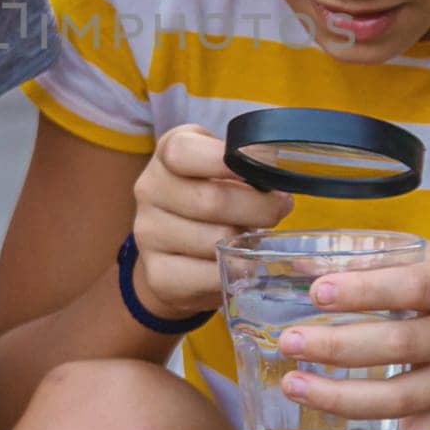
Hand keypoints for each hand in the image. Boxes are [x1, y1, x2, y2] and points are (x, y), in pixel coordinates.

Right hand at [132, 124, 288, 321]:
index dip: (225, 162)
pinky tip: (239, 262)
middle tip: (279, 208)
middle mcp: (150, 190)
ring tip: (254, 236)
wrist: (174, 249)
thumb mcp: (220, 165)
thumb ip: (245, 159)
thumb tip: (276, 164)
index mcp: (166, 154)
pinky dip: (236, 271)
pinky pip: (211, 276)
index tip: (261, 171)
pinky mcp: (158, 274)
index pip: (183, 152)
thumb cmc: (208, 195)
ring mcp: (149, 234)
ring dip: (247, 242)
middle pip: (212, 201)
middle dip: (259, 207)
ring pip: (216, 241)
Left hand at [276, 242, 429, 429]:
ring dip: (340, 399)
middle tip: (288, 341)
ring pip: (399, 403)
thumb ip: (376, 257)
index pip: (414, 287)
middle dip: (338, 346)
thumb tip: (304, 264)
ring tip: (293, 384)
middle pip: (400, 346)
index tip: (316, 290)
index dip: (365, 289)